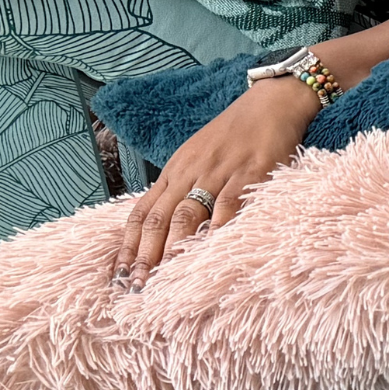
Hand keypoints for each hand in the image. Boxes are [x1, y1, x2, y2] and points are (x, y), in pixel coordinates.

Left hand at [116, 75, 317, 291]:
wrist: (269, 103)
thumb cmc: (234, 136)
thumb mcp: (197, 159)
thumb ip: (180, 191)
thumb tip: (160, 231)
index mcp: (175, 172)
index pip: (142, 212)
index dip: (129, 246)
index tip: (119, 275)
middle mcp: (191, 173)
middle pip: (159, 218)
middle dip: (145, 255)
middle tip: (137, 286)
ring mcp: (220, 172)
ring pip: (188, 213)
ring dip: (174, 247)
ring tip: (165, 276)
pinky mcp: (251, 171)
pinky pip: (230, 201)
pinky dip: (219, 226)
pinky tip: (211, 248)